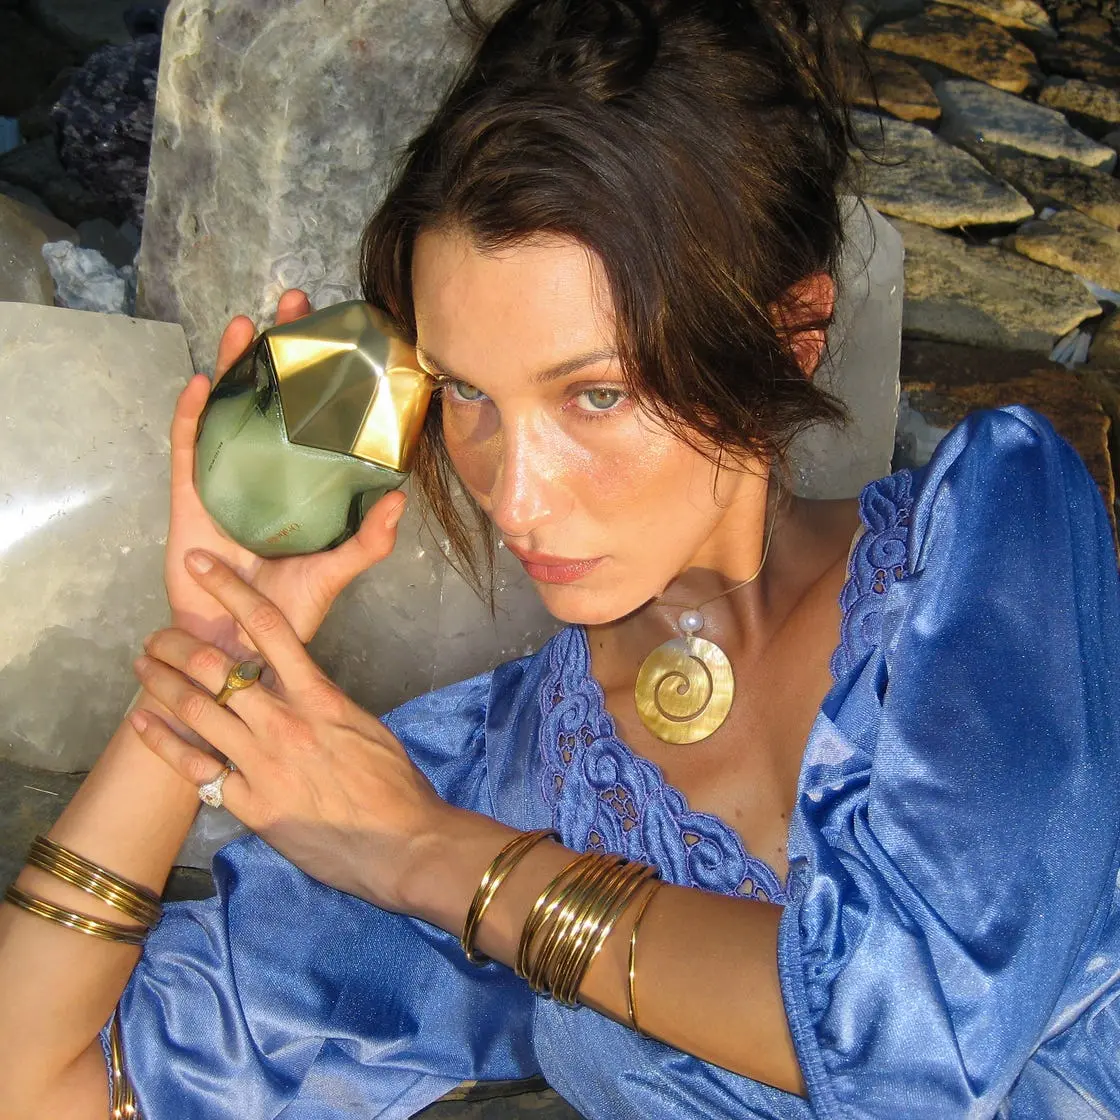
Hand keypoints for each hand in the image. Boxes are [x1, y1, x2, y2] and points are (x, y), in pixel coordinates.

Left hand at [130, 549, 451, 912]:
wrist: (401, 844)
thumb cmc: (395, 784)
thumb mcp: (364, 726)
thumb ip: (326, 704)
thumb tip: (304, 691)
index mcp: (319, 695)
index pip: (269, 626)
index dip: (229, 590)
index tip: (201, 567)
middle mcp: (283, 721)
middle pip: (217, 667)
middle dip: (178, 644)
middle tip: (158, 634)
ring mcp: (261, 763)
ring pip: (197, 711)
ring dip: (162, 683)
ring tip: (142, 664)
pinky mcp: (248, 804)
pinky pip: (194, 768)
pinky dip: (163, 742)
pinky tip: (142, 722)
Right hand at [166, 289, 406, 655]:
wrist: (237, 645)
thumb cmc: (286, 611)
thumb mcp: (336, 572)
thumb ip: (368, 541)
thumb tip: (403, 500)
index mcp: (298, 484)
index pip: (312, 417)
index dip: (324, 376)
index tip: (345, 335)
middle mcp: (262, 473)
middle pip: (270, 398)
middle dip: (280, 349)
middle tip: (295, 302)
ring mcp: (224, 481)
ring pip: (228, 410)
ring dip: (233, 365)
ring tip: (246, 324)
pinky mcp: (189, 498)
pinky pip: (188, 449)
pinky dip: (192, 415)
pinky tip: (201, 383)